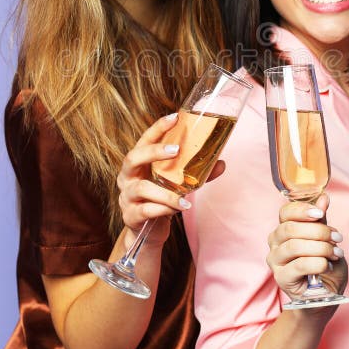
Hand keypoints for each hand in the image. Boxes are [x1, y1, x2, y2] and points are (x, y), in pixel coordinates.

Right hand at [116, 112, 224, 247]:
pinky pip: (146, 211)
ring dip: (166, 192)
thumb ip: (197, 174)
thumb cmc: (161, 199)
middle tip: (176, 149)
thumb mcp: (177, 184)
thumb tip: (221, 164)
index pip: (144, 140)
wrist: (148, 231)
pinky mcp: (130, 216)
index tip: (174, 117)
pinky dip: (163, 209)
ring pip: (142, 188)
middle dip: (154, 152)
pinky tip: (177, 209)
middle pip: (133, 158)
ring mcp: (126, 197)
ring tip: (185, 197)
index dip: (157, 128)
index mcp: (138, 164)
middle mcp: (127, 177)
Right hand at [266, 194, 347, 305]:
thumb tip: (323, 197)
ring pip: (294, 246)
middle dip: (318, 231)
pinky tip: (327, 265)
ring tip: (335, 254)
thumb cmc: (325, 266)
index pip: (285, 212)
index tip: (320, 213)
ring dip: (320, 248)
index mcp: (284, 229)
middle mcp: (275, 242)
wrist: (325, 296)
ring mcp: (275, 261)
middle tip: (337, 237)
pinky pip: (299, 265)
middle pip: (290, 229)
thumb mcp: (326, 240)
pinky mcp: (281, 278)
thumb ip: (321, 221)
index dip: (302, 210)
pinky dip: (318, 263)